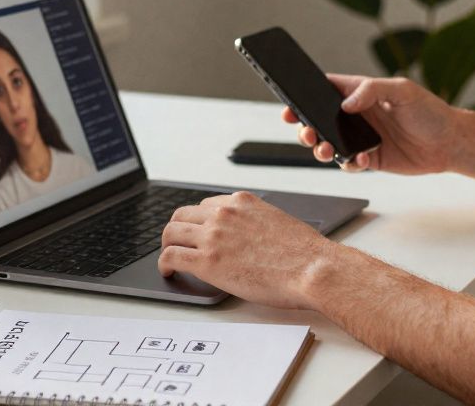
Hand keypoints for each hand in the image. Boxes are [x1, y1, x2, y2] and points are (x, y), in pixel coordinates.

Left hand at [158, 192, 332, 308]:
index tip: (197, 232)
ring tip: (169, 258)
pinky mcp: (206, 261)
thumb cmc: (303, 253)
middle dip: (178, 230)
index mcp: (241, 201)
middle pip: (183, 215)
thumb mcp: (276, 221)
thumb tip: (247, 237)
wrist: (311, 268)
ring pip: (170, 233)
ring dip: (167, 245)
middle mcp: (223, 213)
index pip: (206, 205)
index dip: (199, 221)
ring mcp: (212, 236)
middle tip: (177, 244)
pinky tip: (168, 272)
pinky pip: (170, 257)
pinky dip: (163, 264)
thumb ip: (254, 223)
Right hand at [284, 74, 454, 174]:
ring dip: (321, 147)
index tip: (291, 104)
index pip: (325, 90)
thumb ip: (372, 90)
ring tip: (326, 149)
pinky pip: (349, 164)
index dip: (304, 96)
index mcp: (360, 93)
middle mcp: (357, 116)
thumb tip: (346, 104)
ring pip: (329, 144)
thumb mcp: (403, 90)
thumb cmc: (429, 111)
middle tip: (305, 131)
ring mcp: (361, 138)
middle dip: (305, 126)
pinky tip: (361, 159)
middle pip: (319, 120)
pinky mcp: (370, 159)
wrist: (450, 143)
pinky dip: (349, 164)